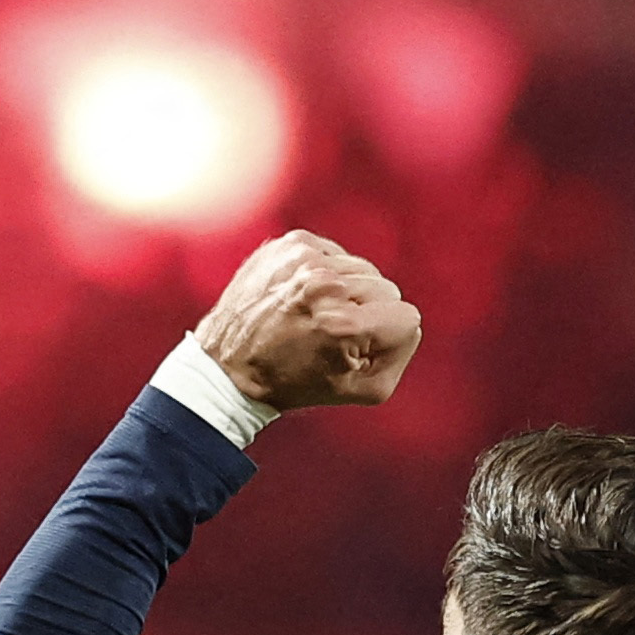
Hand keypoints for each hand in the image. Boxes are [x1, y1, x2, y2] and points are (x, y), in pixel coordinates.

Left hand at [195, 231, 421, 417]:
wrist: (227, 366)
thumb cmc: (295, 383)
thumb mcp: (361, 390)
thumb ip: (399, 354)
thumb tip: (404, 319)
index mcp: (343, 324)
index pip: (406, 316)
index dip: (387, 337)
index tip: (356, 348)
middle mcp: (324, 285)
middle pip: (386, 288)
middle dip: (367, 313)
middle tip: (329, 334)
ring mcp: (304, 259)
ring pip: (361, 269)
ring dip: (345, 291)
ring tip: (312, 314)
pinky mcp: (290, 243)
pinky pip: (334, 253)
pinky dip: (324, 273)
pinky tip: (300, 296)